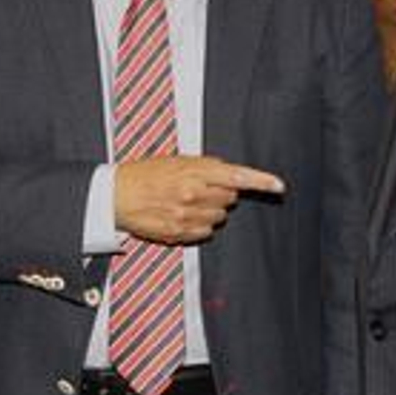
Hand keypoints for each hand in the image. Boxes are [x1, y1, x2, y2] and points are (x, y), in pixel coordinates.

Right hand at [114, 155, 283, 243]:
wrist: (116, 197)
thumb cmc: (145, 175)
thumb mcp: (176, 161)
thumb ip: (205, 166)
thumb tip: (228, 173)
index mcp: (195, 172)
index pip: (237, 176)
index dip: (261, 181)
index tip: (279, 185)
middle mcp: (194, 195)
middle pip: (230, 197)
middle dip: (222, 192)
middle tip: (200, 187)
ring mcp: (188, 216)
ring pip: (219, 217)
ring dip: (210, 209)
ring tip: (187, 201)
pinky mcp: (180, 234)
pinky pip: (205, 232)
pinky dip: (199, 225)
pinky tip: (182, 215)